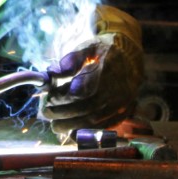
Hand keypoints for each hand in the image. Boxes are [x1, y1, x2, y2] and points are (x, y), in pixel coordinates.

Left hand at [40, 6, 142, 135]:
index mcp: (107, 71)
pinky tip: (72, 131)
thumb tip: (52, 72)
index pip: (82, 90)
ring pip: (95, 121)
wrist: (131, 56)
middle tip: (46, 113)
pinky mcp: (123, 112)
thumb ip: (71, 59)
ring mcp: (122, 103)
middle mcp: (117, 90)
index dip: (63, 98)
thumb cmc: (105, 50)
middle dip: (63, 114)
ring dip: (72, 126)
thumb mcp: (89, 47)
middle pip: (87, 108)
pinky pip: (104, 127)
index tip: (48, 98)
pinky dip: (87, 132)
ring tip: (56, 125)